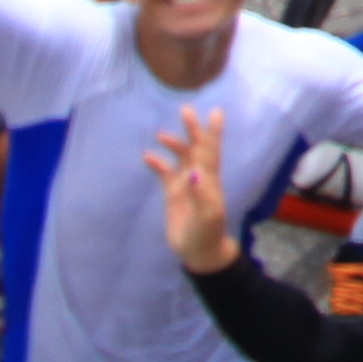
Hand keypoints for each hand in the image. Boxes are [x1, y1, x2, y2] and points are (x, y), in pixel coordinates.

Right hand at [145, 104, 240, 275]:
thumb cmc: (206, 233)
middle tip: (185, 110)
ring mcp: (186, 185)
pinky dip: (158, 164)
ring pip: (181, 158)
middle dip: (192, 129)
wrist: (199, 251)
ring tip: (160, 134)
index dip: (213, 131)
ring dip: (174, 145)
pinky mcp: (173, 194)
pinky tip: (147, 156)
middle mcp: (199, 177)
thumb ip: (200, 194)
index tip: (215, 111)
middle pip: (196, 148)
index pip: (211, 150)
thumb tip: (194, 173)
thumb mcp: (206, 215)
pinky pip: (165, 174)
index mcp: (210, 180)